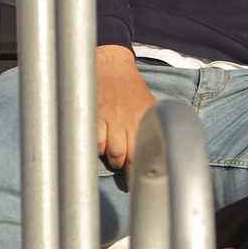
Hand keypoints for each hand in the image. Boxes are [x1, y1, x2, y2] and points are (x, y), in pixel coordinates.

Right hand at [95, 44, 156, 170]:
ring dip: (109, 156)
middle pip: (125, 159)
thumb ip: (148, 128)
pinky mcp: (93, 117)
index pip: (143, 154)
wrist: (112, 66)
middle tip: (122, 165)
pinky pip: (93, 142)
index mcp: (144, 121)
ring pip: (109, 153)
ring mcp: (110, 120)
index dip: (137, 172)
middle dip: (123, 166)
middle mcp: (128, 122)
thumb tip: (154, 151)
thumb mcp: (148, 107)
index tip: (135, 182)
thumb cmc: (131, 90)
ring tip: (110, 150)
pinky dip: (95, 146)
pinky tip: (98, 140)